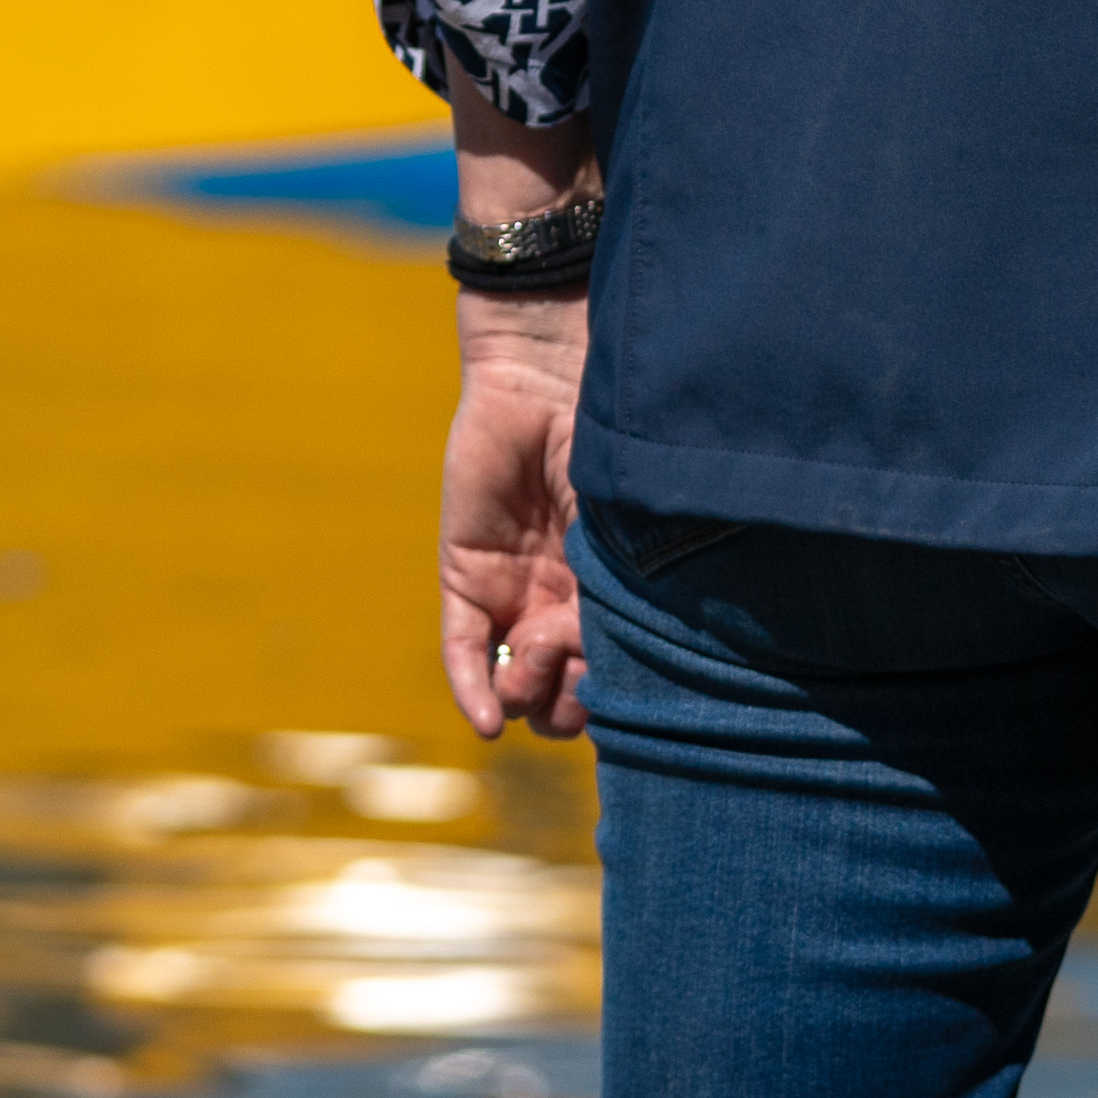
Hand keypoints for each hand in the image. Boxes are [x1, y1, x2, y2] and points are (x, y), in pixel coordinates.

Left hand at [440, 292, 588, 742]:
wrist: (547, 378)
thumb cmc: (606, 444)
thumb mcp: (625, 527)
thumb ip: (625, 592)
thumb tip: (633, 666)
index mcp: (608, 594)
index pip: (607, 676)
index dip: (611, 693)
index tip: (617, 673)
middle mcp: (561, 604)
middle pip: (561, 694)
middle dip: (567, 698)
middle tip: (570, 657)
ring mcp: (512, 594)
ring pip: (513, 682)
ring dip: (527, 691)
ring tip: (533, 653)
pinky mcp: (464, 576)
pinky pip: (463, 648)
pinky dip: (473, 689)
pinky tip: (488, 720)